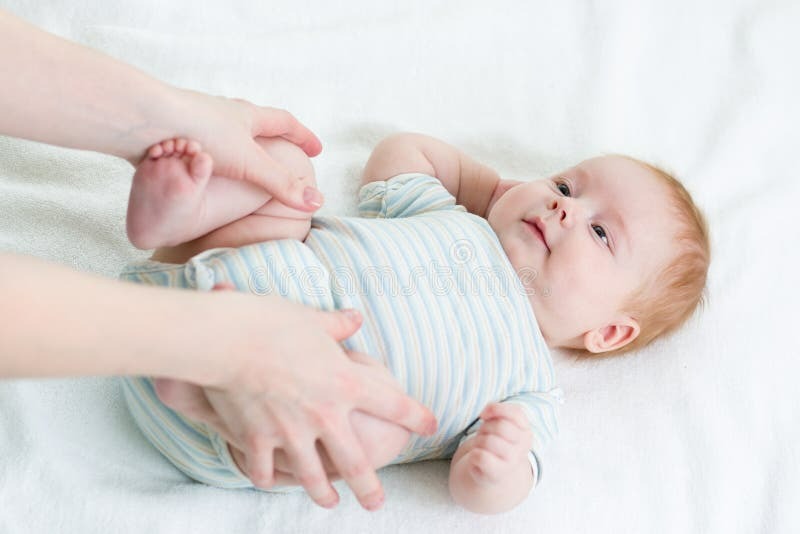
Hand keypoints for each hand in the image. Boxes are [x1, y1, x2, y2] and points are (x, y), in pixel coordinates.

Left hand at [152, 88, 323, 210]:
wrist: (148, 119)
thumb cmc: (203, 136)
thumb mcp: (249, 164)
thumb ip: (281, 185)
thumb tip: (317, 203)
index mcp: (246, 116)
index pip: (284, 122)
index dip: (302, 136)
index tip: (316, 148)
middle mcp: (223, 112)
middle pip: (255, 120)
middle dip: (272, 135)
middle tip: (282, 146)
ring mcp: (198, 119)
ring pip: (225, 129)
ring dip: (238, 142)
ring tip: (242, 158)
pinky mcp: (176, 131)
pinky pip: (199, 142)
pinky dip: (208, 154)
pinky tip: (203, 166)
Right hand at [153, 284, 435, 510]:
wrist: (227, 342)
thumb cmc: (272, 323)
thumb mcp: (313, 319)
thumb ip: (337, 324)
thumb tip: (355, 316)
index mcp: (345, 384)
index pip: (393, 404)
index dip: (416, 417)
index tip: (430, 427)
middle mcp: (325, 415)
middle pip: (356, 463)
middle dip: (370, 488)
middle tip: (376, 504)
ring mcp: (291, 433)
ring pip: (313, 477)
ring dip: (323, 495)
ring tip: (330, 505)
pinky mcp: (258, 441)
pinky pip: (265, 470)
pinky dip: (268, 478)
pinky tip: (271, 482)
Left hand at [462, 403, 531, 485]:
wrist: (492, 473)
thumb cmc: (496, 441)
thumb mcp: (500, 423)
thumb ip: (497, 410)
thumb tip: (485, 413)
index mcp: (526, 433)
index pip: (516, 413)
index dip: (496, 409)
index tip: (485, 415)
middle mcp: (522, 448)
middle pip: (500, 426)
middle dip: (486, 427)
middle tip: (484, 434)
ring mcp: (511, 462)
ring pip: (488, 441)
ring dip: (478, 441)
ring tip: (482, 447)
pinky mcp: (496, 473)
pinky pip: (480, 456)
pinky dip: (473, 454)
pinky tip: (478, 458)